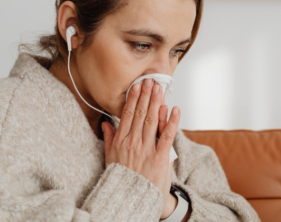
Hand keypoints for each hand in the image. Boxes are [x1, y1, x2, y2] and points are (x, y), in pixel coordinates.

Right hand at [101, 78, 180, 217]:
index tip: (137, 86)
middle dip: (146, 95)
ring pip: (152, 120)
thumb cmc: (123, 178)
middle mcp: (133, 142)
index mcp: (122, 141)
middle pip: (140, 113)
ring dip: (156, 102)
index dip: (133, 98)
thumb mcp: (110, 158)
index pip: (127, 115)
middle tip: (150, 80)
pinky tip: (174, 109)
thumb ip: (109, 139)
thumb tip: (106, 124)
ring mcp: (147, 149)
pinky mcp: (160, 157)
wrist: (133, 199)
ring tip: (159, 88)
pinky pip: (167, 136)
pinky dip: (171, 121)